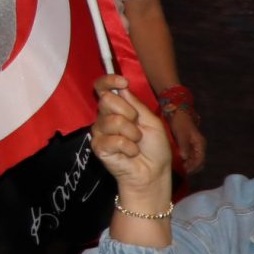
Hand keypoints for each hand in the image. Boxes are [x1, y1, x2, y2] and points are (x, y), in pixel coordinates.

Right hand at [90, 77, 173, 198]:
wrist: (153, 173)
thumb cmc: (154, 148)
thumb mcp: (152, 122)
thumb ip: (136, 105)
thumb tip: (122, 89)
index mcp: (117, 108)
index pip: (103, 88)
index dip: (109, 81)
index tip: (122, 82)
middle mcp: (105, 117)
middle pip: (106, 100)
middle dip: (128, 112)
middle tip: (137, 127)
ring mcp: (100, 132)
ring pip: (112, 120)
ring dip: (132, 133)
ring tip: (136, 143)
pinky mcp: (98, 147)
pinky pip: (113, 140)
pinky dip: (128, 147)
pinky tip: (131, 153)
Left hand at [165, 101, 207, 177]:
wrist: (176, 111)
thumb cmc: (180, 122)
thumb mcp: (181, 133)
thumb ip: (184, 145)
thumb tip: (184, 158)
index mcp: (200, 144)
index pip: (200, 160)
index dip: (193, 167)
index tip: (185, 171)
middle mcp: (199, 146)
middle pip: (199, 162)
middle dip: (192, 168)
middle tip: (182, 172)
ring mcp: (194, 146)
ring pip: (193, 160)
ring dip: (188, 165)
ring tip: (179, 169)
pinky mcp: (187, 145)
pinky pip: (189, 156)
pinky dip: (185, 161)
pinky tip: (177, 162)